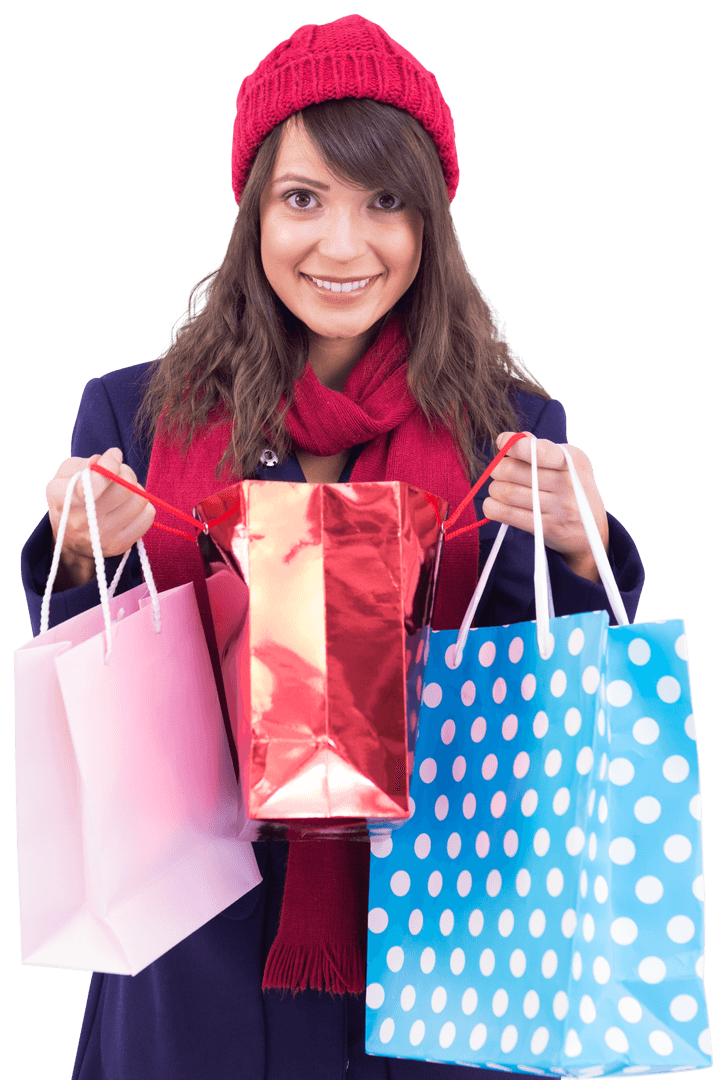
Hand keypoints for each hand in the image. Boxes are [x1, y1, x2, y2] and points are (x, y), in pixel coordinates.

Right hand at [45, 448, 155, 588]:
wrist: (68, 539)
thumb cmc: (68, 497)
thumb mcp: (63, 476)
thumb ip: (83, 463)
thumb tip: (112, 458)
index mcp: (63, 499)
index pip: (94, 482)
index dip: (110, 465)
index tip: (113, 457)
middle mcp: (82, 521)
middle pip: (125, 487)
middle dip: (125, 473)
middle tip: (118, 474)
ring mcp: (103, 536)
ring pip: (140, 500)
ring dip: (135, 490)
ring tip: (123, 491)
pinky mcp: (120, 545)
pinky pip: (147, 516)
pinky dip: (142, 507)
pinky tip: (128, 507)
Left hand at [483, 433, 608, 581]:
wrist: (593, 529)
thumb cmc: (574, 488)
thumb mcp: (570, 463)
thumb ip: (541, 448)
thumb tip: (512, 439)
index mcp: (572, 460)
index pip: (536, 450)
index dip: (513, 445)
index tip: (502, 442)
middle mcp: (567, 483)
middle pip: (512, 471)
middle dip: (498, 468)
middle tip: (499, 470)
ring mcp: (557, 508)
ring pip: (506, 492)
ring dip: (494, 489)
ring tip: (499, 488)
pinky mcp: (545, 528)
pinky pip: (506, 514)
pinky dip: (492, 507)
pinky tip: (495, 503)